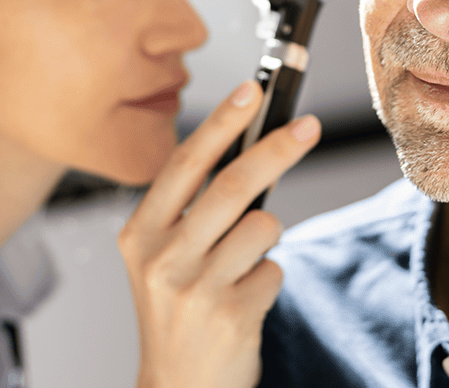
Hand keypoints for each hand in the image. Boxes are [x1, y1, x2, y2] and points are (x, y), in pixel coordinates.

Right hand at [118, 80, 320, 387]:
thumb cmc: (176, 311)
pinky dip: (269, 280)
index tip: (253, 90)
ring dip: (267, 240)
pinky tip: (244, 301)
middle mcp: (162, 258)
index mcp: (140, 234)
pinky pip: (275, 270)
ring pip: (264, 227)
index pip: (185, 164)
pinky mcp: (232, 315)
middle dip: (278, 149)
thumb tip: (249, 146)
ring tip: (241, 267)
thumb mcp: (162, 256)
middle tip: (308, 128)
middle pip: (234, 184)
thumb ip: (191, 209)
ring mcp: (196, 288)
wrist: (177, 386)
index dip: (222, 122)